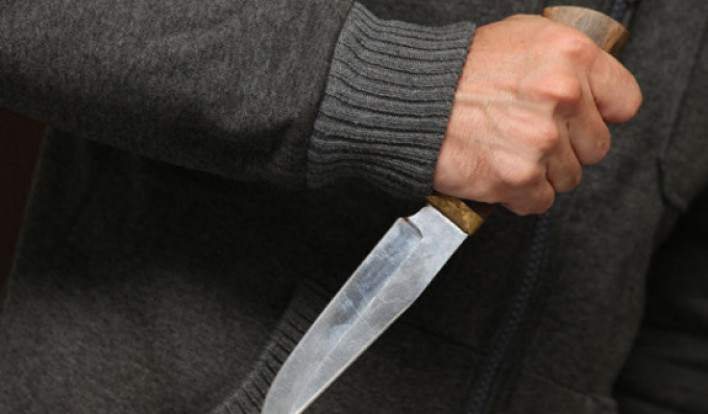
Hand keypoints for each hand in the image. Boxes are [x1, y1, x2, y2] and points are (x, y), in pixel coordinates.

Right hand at [433, 15, 641, 214]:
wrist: (409, 99)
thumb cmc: (456, 69)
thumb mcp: (520, 38)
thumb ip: (564, 62)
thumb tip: (590, 88)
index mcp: (571, 55)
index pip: (624, 102)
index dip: (598, 114)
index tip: (578, 119)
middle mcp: (562, 95)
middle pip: (595, 147)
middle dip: (565, 147)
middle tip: (527, 134)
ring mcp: (541, 139)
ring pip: (568, 177)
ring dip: (539, 172)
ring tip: (504, 150)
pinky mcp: (518, 176)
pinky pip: (539, 201)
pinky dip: (519, 195)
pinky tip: (496, 170)